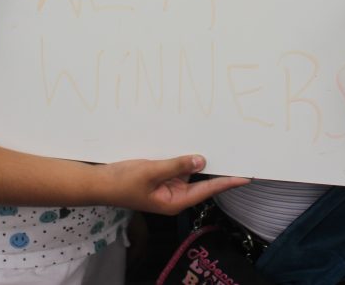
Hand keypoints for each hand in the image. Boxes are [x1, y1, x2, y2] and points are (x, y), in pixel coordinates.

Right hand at [99, 155, 248, 215]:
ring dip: (197, 158)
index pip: (207, 191)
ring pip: (189, 170)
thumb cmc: (122, 182)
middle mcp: (174, 195)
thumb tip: (201, 160)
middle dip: (215, 167)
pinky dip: (183, 156)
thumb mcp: (151, 171)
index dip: (227, 183)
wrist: (98, 183)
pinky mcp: (160, 175)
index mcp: (174, 201)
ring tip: (216, 142)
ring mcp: (167, 185)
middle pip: (201, 180)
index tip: (245, 177)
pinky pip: (177, 165)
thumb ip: (176, 165)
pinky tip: (190, 142)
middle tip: (236, 153)